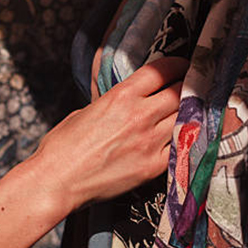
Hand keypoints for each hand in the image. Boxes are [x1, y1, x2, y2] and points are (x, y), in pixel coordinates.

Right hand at [23, 57, 188, 212]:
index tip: (181, 67)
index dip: (177, 65)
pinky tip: (183, 136)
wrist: (57, 181)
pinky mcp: (152, 167)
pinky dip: (185, 138)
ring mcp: (149, 142)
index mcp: (121, 96)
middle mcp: (139, 116)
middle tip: (190, 87)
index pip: (162, 71)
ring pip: (186, 118)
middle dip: (187, 87)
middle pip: (180, 92)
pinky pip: (181, 146)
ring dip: (189, 112)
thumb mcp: (86, 111)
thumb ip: (113, 102)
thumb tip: (127, 102)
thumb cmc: (63, 146)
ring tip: (190, 111)